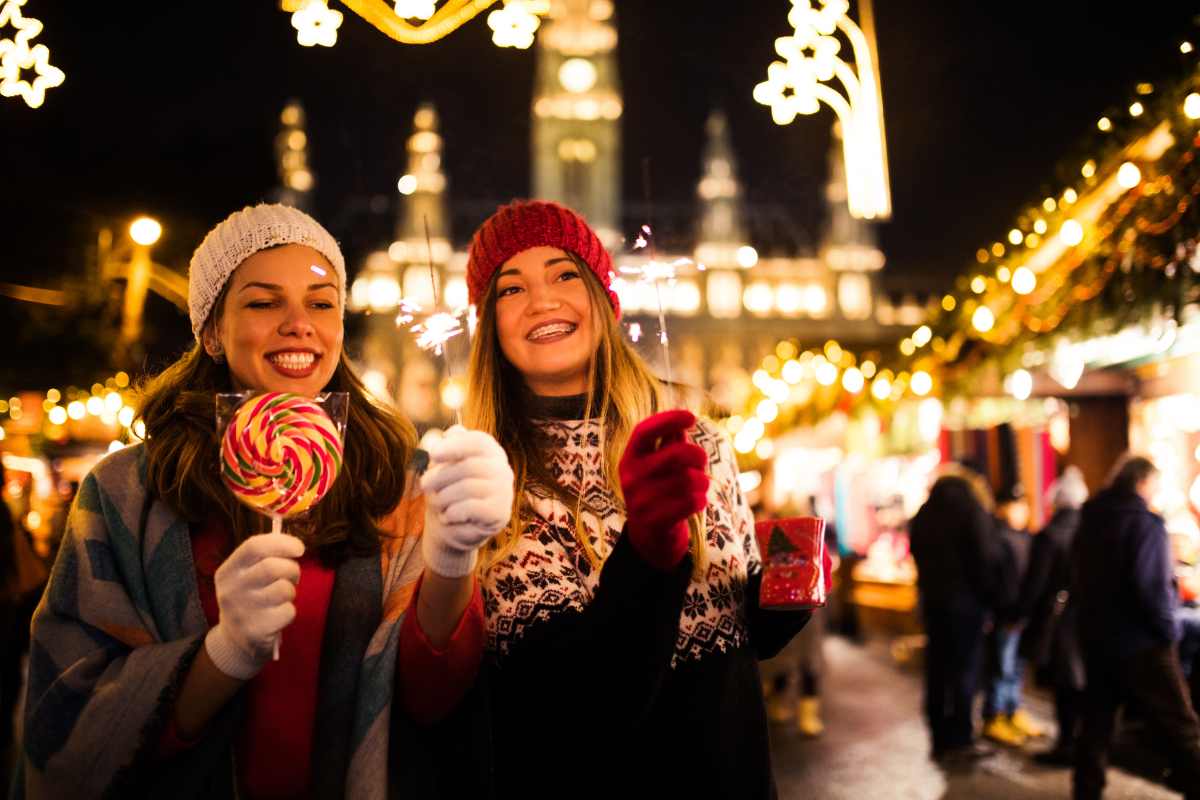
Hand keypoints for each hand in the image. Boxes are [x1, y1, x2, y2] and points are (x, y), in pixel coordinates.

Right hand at [204, 533, 302, 679]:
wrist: (236, 641)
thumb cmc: (250, 599)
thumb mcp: (246, 576)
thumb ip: (265, 558)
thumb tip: (295, 546)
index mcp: (228, 572)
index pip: (254, 547)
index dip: (281, 543)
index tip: (299, 548)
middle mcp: (231, 590)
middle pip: (273, 567)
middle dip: (292, 569)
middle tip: (293, 576)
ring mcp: (242, 611)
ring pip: (284, 589)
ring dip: (291, 591)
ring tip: (282, 597)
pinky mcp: (256, 631)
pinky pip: (288, 611)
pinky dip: (290, 611)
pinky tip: (278, 616)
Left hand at [420, 425, 514, 577]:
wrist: (453, 525)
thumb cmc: (447, 489)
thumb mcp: (443, 465)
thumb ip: (447, 447)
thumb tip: (453, 432)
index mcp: (492, 452)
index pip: (479, 442)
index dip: (455, 446)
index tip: (433, 454)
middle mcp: (503, 469)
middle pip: (470, 466)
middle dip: (441, 476)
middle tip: (424, 485)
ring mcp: (505, 491)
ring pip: (468, 488)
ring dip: (443, 497)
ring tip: (436, 502)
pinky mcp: (501, 513)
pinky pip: (472, 508)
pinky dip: (452, 512)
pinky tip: (448, 515)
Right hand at [619, 410, 709, 569]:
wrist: (649, 538)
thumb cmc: (660, 491)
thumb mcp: (659, 465)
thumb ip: (670, 442)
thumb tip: (684, 418)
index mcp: (630, 458)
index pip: (644, 431)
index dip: (667, 420)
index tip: (691, 417)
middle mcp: (630, 478)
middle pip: (676, 454)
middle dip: (698, 455)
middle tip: (703, 461)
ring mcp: (640, 501)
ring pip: (689, 480)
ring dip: (703, 482)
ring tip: (700, 486)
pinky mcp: (654, 522)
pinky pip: (691, 501)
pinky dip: (701, 500)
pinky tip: (697, 502)